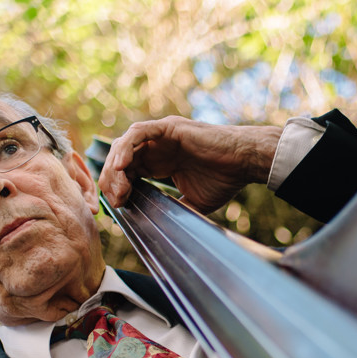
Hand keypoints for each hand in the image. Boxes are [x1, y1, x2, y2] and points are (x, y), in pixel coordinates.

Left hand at [98, 116, 282, 213]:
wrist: (243, 164)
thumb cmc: (224, 180)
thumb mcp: (192, 203)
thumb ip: (174, 209)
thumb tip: (159, 229)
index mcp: (157, 163)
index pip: (126, 172)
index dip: (117, 188)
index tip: (119, 207)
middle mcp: (155, 147)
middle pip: (119, 158)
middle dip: (112, 180)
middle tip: (118, 200)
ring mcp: (161, 136)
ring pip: (124, 144)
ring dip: (116, 166)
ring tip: (120, 186)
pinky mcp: (169, 128)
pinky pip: (138, 132)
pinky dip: (126, 147)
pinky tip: (123, 166)